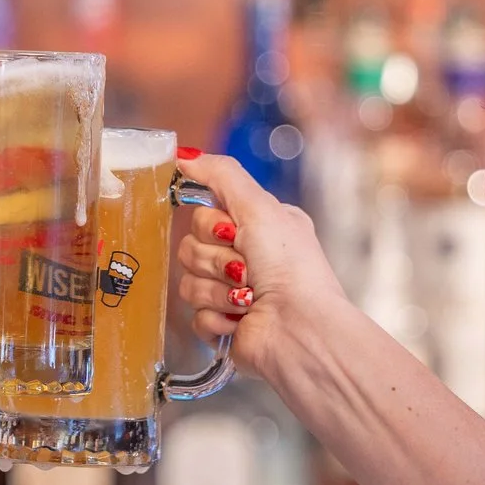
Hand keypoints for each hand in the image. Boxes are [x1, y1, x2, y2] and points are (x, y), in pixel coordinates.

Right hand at [174, 152, 343, 382]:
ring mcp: (232, 293)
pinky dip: (217, 318)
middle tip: (245, 270)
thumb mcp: (260, 207)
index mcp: (257, 227)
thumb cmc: (291, 269)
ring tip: (248, 299)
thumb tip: (186, 156)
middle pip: (190, 248)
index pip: (202, 215)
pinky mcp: (223, 325)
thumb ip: (221, 175)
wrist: (299, 329)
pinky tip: (241, 321)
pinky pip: (194, 315)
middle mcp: (246, 257)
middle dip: (215, 260)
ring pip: (189, 282)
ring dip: (218, 291)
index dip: (212, 226)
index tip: (234, 233)